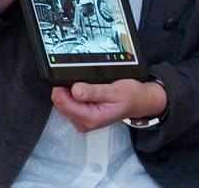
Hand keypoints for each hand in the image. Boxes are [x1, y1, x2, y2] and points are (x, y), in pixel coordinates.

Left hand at [50, 80, 166, 131]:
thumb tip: (75, 90)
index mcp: (90, 118)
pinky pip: (69, 103)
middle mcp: (84, 122)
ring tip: (88, 85)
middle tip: (83, 80)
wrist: (138, 102)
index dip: (62, 87)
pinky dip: (74, 94)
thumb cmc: (130, 97)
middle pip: (60, 102)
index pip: (63, 103)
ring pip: (63, 102)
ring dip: (71, 91)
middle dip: (67, 89)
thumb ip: (93, 92)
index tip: (69, 76)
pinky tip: (86, 90)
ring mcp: (82, 120)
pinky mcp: (82, 115)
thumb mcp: (114, 91)